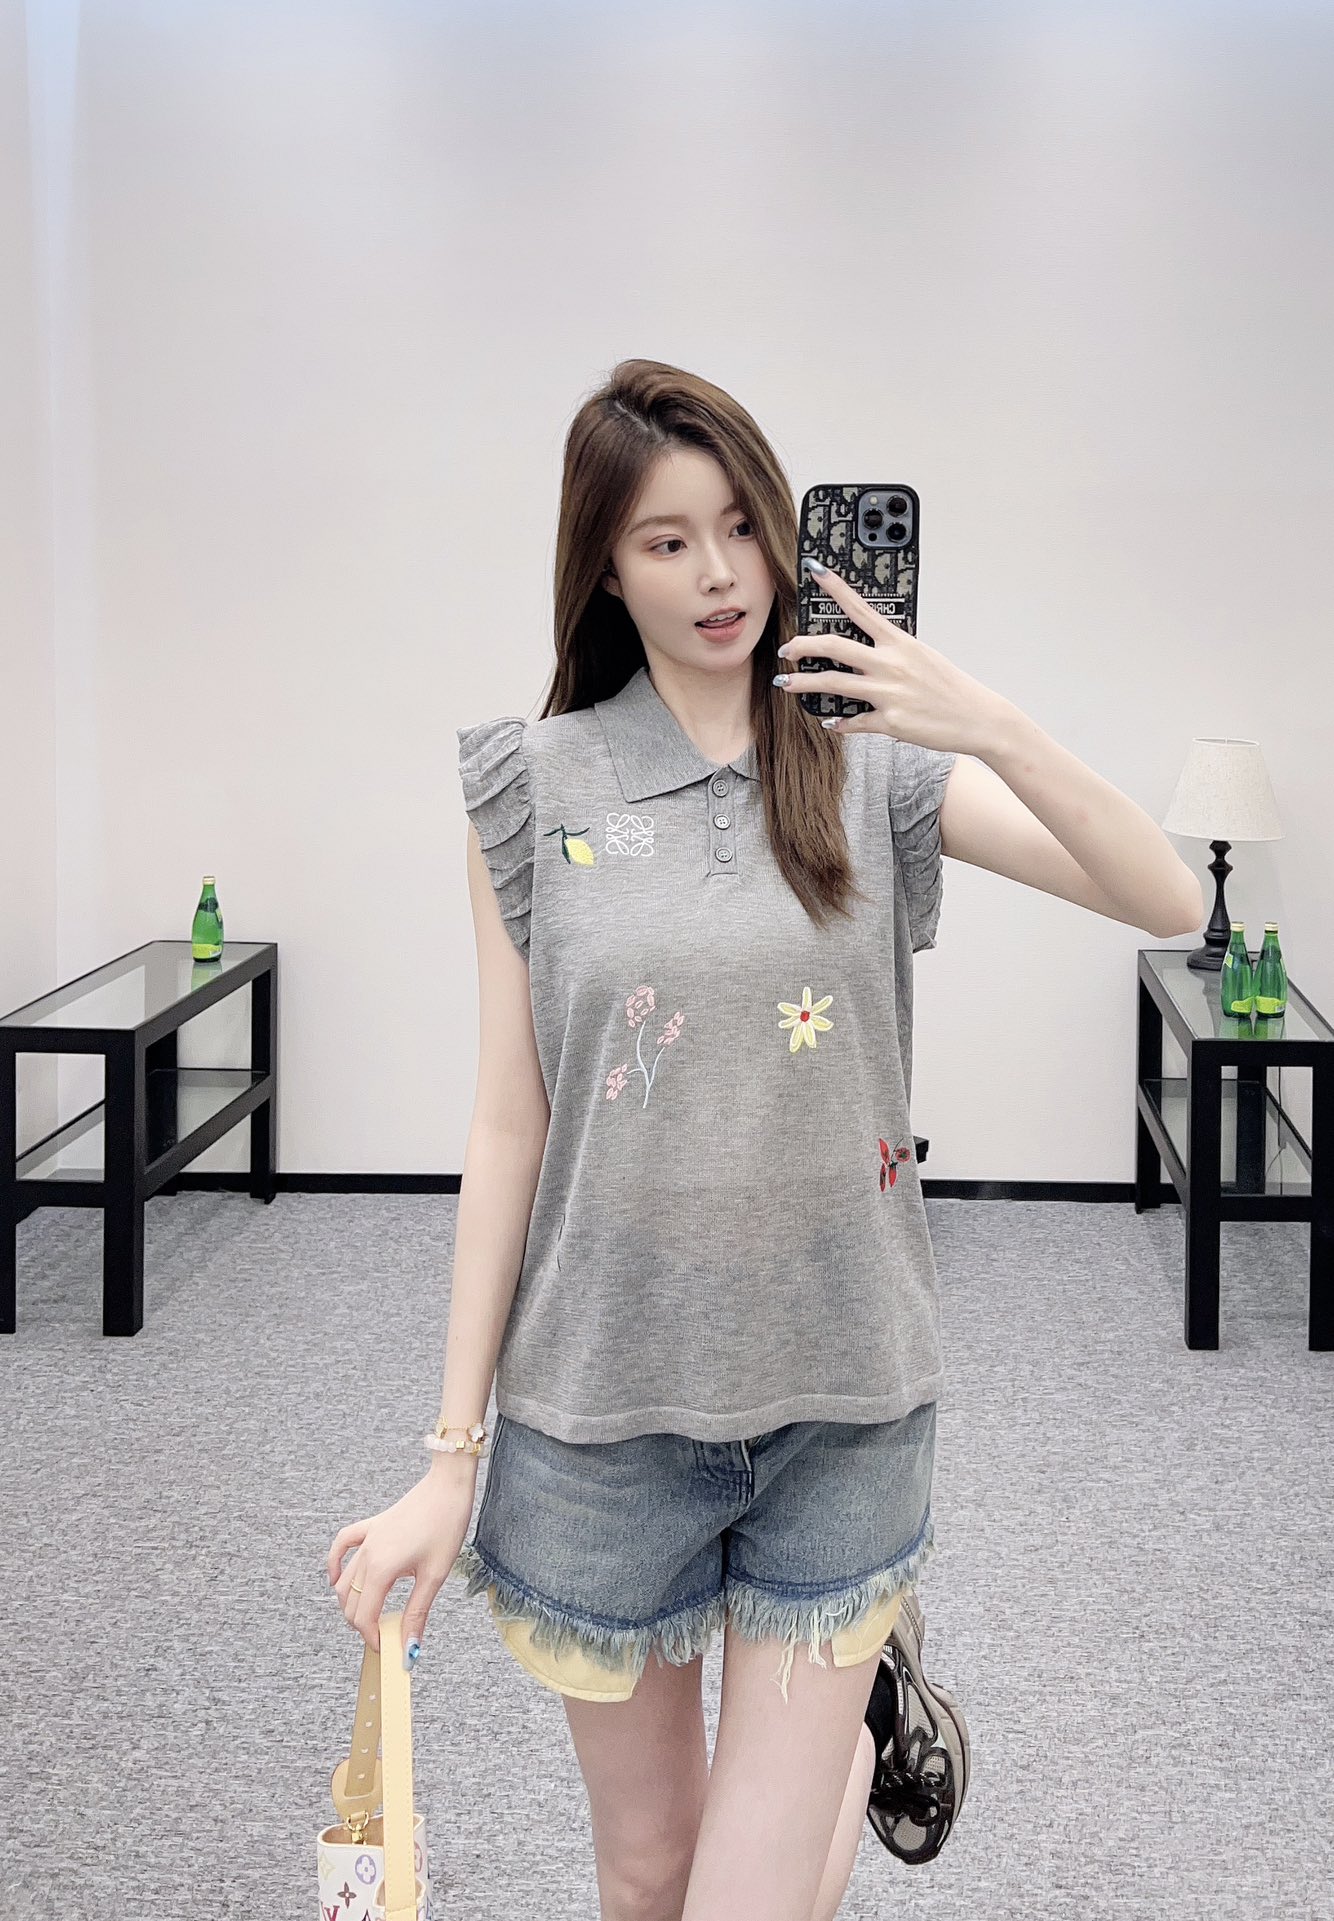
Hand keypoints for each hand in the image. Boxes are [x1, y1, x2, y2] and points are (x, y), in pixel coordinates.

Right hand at [327, 1465, 476, 1656]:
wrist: (448, 1487)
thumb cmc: (445, 1527)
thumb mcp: (434, 1575)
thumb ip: (417, 1613)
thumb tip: (410, 1647)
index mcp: (381, 1569)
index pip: (363, 1616)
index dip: (372, 1638)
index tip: (387, 1649)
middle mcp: (367, 1554)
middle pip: (350, 1602)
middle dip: (362, 1624)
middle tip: (383, 1636)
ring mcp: (367, 1538)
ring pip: (344, 1579)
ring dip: (351, 1602)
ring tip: (371, 1616)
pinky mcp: (372, 1526)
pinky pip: (343, 1545)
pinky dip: (336, 1564)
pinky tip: (337, 1578)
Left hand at [777, 563, 1009, 757]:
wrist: (978, 717)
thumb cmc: (951, 687)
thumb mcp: (922, 656)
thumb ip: (892, 651)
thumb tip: (865, 651)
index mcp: (899, 642)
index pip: (860, 607)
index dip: (834, 587)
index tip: (814, 571)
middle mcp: (891, 664)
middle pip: (834, 646)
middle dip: (802, 646)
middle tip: (786, 650)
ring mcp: (889, 693)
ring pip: (833, 684)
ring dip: (803, 683)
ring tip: (786, 683)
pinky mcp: (890, 722)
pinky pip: (853, 722)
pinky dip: (839, 723)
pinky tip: (830, 722)